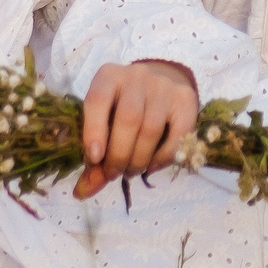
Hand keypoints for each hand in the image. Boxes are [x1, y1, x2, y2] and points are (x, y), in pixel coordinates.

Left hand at [74, 59, 198, 198]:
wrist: (160, 85)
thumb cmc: (122, 109)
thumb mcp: (103, 123)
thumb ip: (94, 158)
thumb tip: (82, 192)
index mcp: (108, 76)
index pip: (97, 100)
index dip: (94, 130)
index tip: (94, 159)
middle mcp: (137, 76)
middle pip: (128, 118)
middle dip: (119, 154)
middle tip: (114, 174)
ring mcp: (164, 86)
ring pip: (151, 128)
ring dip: (139, 159)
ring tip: (131, 171)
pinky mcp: (186, 100)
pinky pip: (177, 135)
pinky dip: (162, 158)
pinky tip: (151, 166)